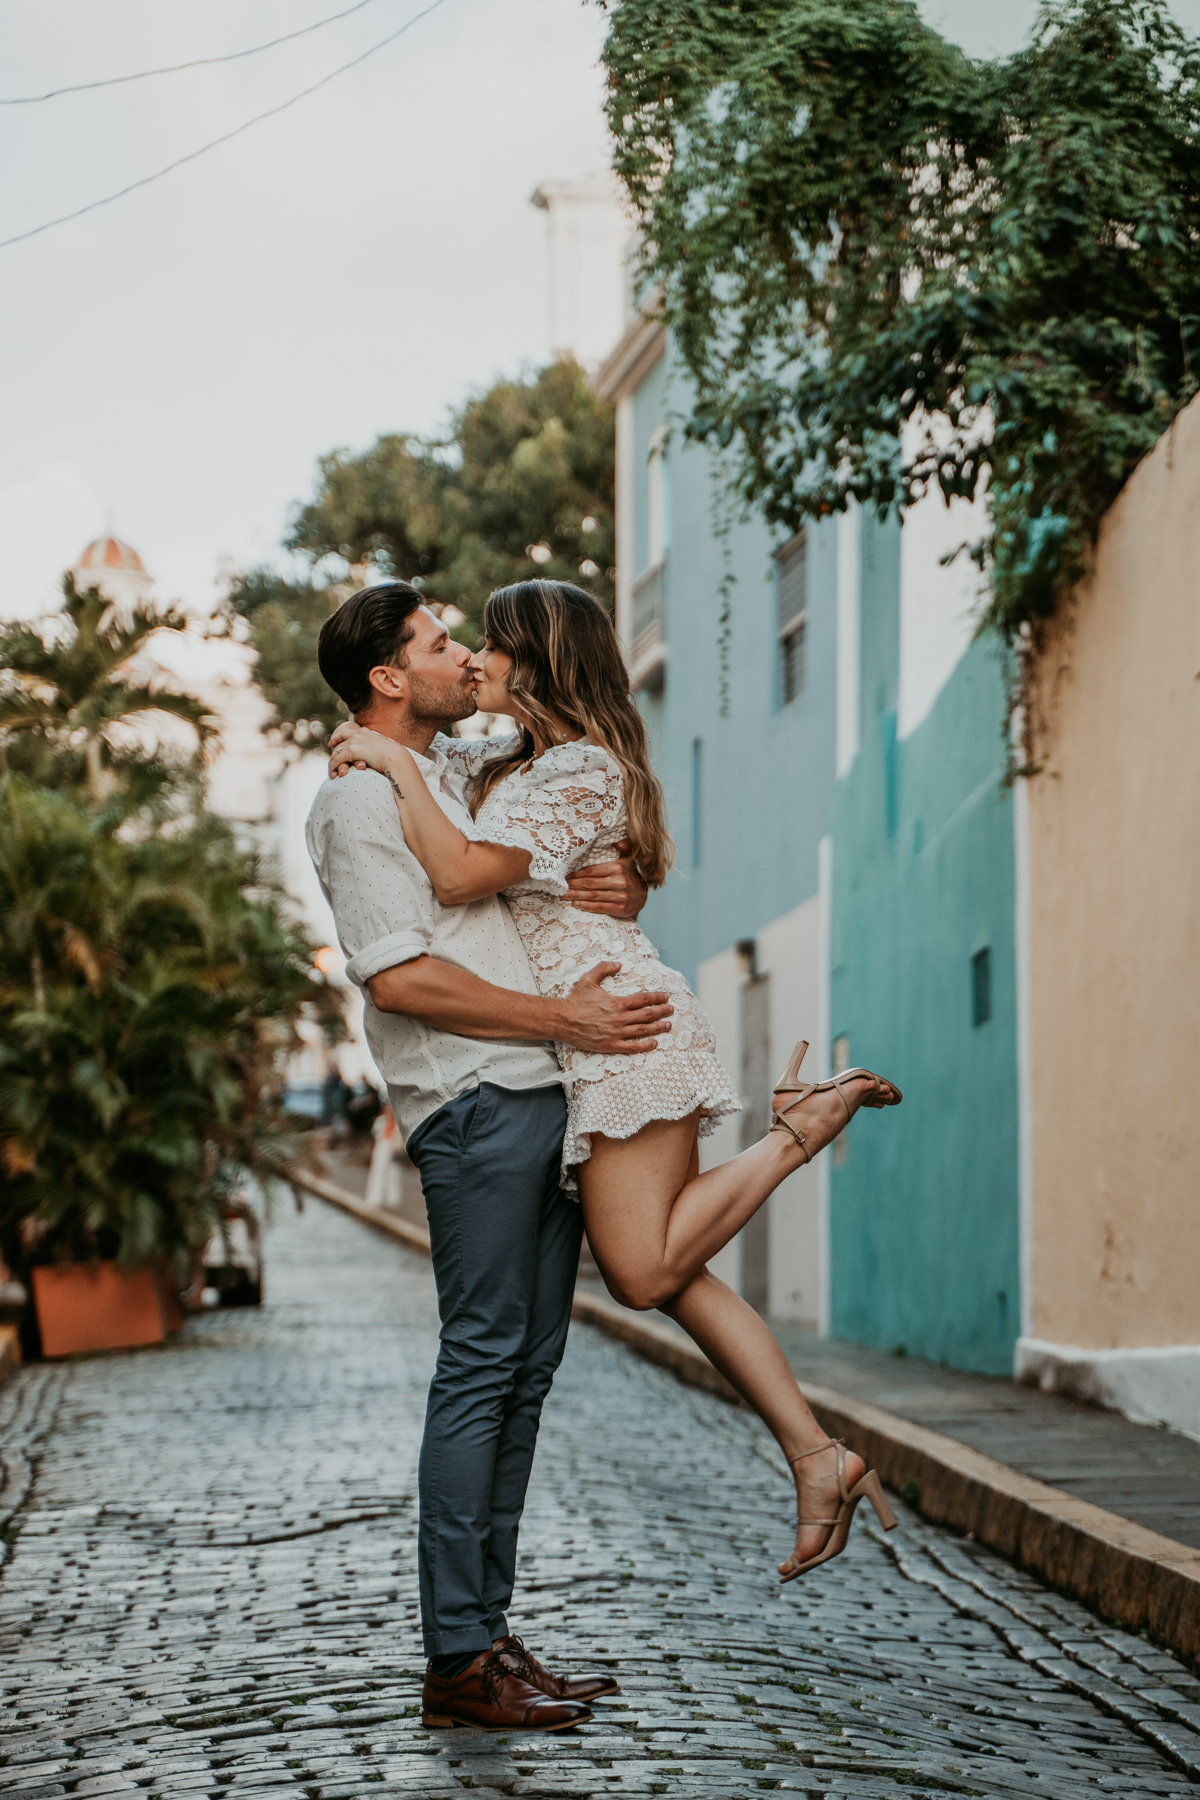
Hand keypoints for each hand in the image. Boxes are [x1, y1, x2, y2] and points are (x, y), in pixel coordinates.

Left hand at [328, 721, 403, 780]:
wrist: (395, 757)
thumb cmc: (393, 756)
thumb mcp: (382, 747)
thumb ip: (375, 746)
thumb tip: (377, 751)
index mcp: (365, 732)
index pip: (347, 732)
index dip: (338, 737)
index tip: (333, 742)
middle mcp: (358, 734)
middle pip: (339, 740)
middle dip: (333, 747)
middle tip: (330, 756)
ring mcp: (354, 741)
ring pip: (337, 751)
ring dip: (332, 761)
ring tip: (331, 770)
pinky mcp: (352, 751)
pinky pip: (338, 759)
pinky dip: (333, 766)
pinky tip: (332, 772)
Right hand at [556, 961, 671, 1054]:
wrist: (562, 1020)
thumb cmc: (575, 1000)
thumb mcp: (588, 980)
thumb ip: (603, 969)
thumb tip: (618, 964)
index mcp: (616, 1002)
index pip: (643, 1000)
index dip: (657, 998)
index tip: (665, 997)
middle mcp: (619, 1018)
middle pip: (647, 1015)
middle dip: (662, 1012)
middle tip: (671, 1009)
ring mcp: (616, 1033)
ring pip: (643, 1030)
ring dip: (658, 1027)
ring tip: (668, 1025)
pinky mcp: (611, 1045)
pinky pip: (632, 1047)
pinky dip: (645, 1046)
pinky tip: (654, 1043)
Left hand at [566, 840, 648, 919]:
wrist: (642, 896)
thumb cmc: (629, 875)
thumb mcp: (628, 858)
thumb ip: (624, 847)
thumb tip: (617, 842)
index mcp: (618, 867)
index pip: (592, 871)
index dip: (577, 874)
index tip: (565, 876)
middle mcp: (620, 882)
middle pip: (590, 884)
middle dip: (573, 886)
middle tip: (560, 887)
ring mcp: (621, 896)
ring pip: (593, 896)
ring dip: (576, 896)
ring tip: (564, 895)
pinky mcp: (621, 909)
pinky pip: (599, 907)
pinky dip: (586, 906)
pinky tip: (576, 904)